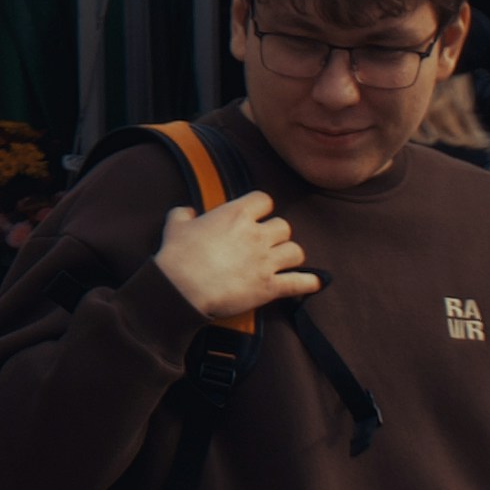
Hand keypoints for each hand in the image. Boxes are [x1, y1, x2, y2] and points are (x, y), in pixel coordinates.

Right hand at [156, 188, 316, 325]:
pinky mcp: (270, 287)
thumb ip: (184, 214)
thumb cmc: (177, 256)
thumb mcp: (175, 226)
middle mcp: (256, 235)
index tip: (256, 215)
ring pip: (296, 251)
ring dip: (290, 255)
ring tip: (282, 261)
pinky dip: (308, 283)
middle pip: (284, 226)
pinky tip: (314, 282)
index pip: (264, 200)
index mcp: (235, 215)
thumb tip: (188, 211)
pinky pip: (299, 282)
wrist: (180, 289)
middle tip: (266, 242)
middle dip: (277, 234)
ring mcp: (266, 261)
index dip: (261, 207)